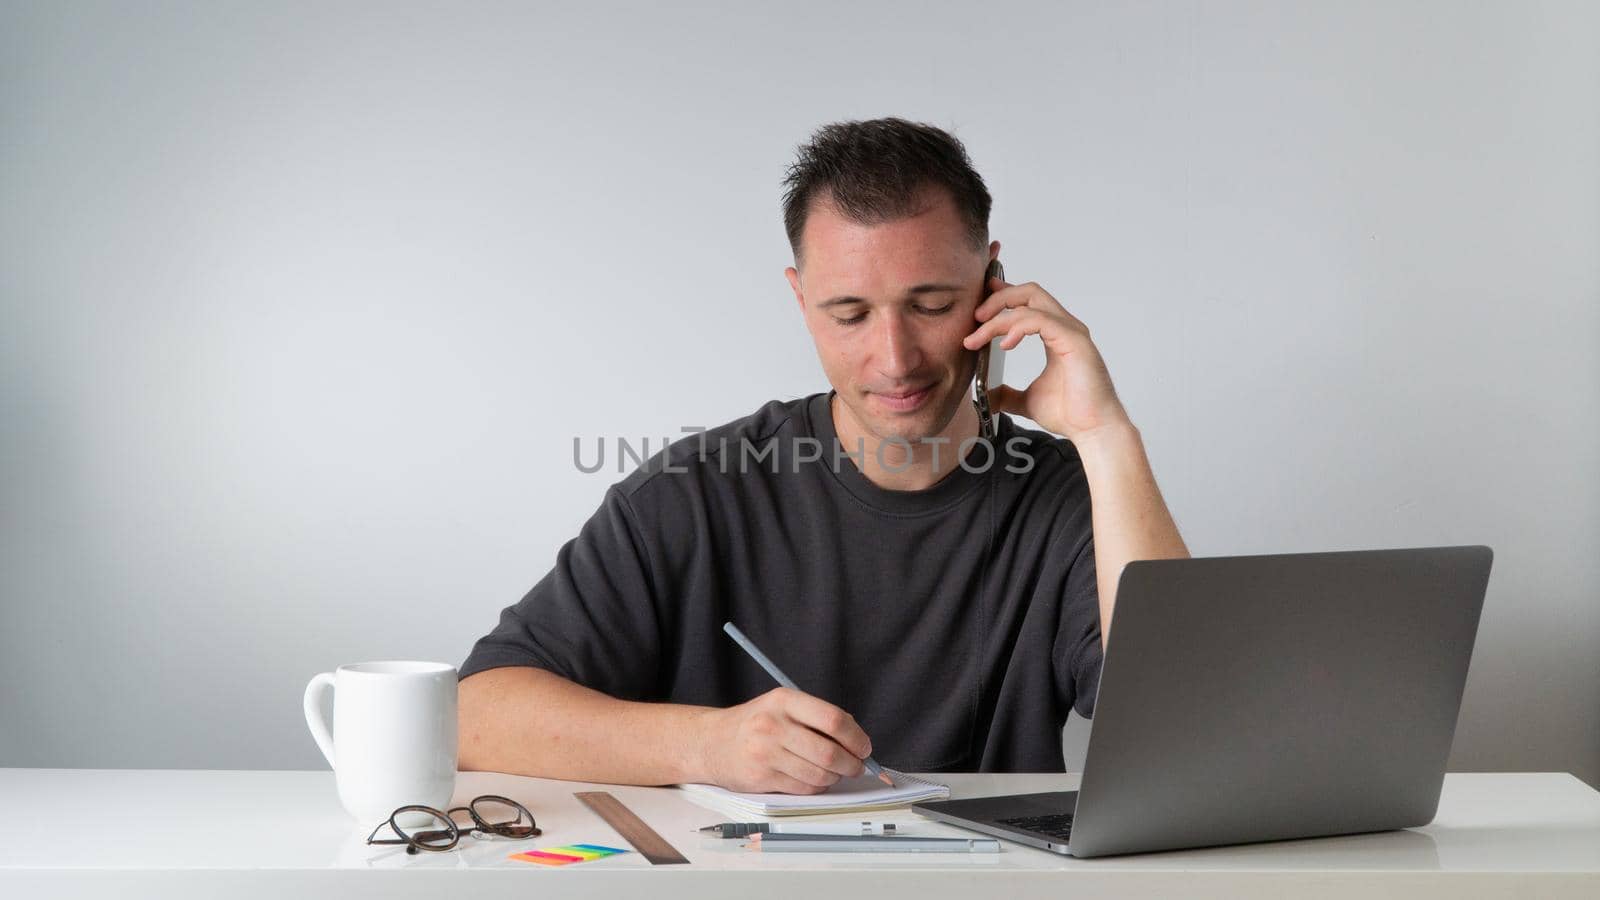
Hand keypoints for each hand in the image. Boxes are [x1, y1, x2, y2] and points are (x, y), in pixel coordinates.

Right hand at [700, 687, 872, 793]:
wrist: (712, 743)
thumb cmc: (755, 724)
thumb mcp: (782, 706)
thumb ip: (817, 717)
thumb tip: (857, 739)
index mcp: (784, 700)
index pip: (833, 719)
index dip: (856, 737)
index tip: (864, 747)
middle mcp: (773, 725)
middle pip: (829, 752)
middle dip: (851, 764)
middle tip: (856, 766)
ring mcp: (766, 753)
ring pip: (819, 774)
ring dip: (835, 777)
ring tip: (833, 772)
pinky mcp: (761, 778)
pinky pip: (804, 788)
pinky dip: (816, 787)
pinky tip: (813, 778)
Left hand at [962, 276, 1131, 441]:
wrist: (1092, 430)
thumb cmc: (1070, 413)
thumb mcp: (1026, 401)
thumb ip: (1007, 393)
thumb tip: (987, 396)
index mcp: (1056, 335)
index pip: (1028, 302)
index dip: (1003, 296)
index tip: (979, 305)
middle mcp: (1065, 328)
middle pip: (1029, 292)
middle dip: (997, 299)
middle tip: (975, 318)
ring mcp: (1071, 332)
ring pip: (1030, 304)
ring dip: (998, 317)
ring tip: (978, 336)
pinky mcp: (1074, 341)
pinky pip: (1040, 320)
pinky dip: (1017, 327)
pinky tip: (1004, 345)